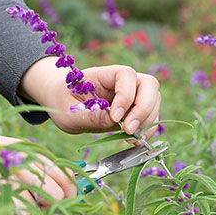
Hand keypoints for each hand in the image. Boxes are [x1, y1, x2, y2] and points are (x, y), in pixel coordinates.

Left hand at [19, 57, 161, 139]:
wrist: (61, 102)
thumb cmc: (61, 101)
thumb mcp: (68, 112)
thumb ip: (89, 116)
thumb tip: (114, 122)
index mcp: (103, 74)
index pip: (126, 75)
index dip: (125, 96)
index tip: (115, 118)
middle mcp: (122, 81)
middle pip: (149, 84)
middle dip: (144, 109)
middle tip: (129, 130)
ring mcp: (131, 94)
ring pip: (154, 100)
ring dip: (148, 121)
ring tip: (132, 138)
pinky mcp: (134, 109)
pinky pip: (150, 115)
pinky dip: (148, 129)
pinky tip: (135, 140)